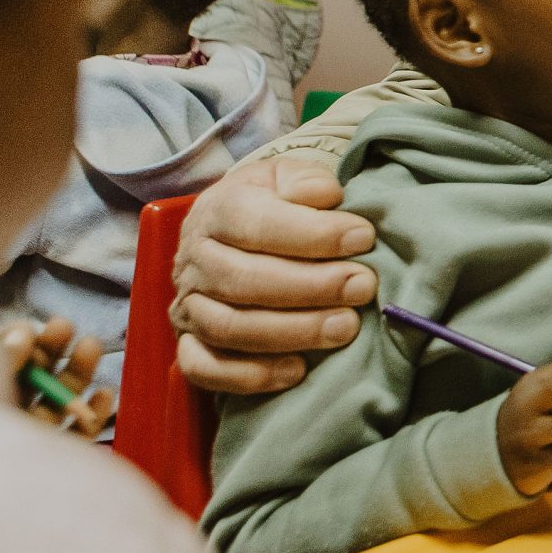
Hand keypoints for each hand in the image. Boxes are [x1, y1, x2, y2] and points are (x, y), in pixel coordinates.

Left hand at [0, 315, 113, 434]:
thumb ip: (1, 359)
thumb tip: (24, 333)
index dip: (14, 343)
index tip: (28, 329)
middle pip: (30, 382)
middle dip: (52, 351)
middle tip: (64, 325)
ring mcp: (24, 442)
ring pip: (56, 406)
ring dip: (78, 373)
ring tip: (91, 346)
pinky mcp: (48, 461)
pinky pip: (74, 437)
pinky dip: (94, 415)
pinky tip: (105, 393)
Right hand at [174, 158, 377, 394]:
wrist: (232, 231)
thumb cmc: (273, 203)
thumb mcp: (288, 177)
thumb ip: (306, 182)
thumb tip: (327, 195)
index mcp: (217, 211)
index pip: (255, 223)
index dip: (313, 233)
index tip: (363, 237)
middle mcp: (195, 260)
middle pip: (244, 280)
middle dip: (311, 286)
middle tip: (363, 286)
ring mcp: (188, 306)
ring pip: (229, 327)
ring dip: (292, 332)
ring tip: (346, 327)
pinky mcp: (190, 344)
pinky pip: (206, 368)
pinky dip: (250, 375)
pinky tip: (298, 370)